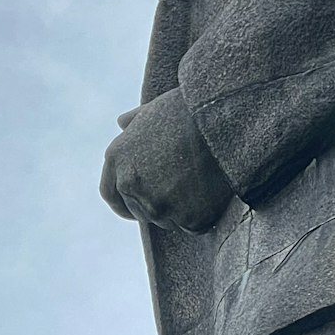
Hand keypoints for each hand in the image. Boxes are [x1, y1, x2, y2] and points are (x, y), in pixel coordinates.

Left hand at [99, 88, 232, 233]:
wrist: (224, 120)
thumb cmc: (188, 109)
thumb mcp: (153, 109)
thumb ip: (133, 122)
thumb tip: (121, 122)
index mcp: (117, 158)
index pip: (111, 194)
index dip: (125, 202)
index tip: (138, 204)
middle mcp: (131, 184)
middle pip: (140, 211)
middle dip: (157, 204)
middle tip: (181, 190)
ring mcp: (159, 205)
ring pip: (167, 220)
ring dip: (180, 210)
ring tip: (201, 184)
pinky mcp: (187, 218)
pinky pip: (194, 226)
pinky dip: (202, 216)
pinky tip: (213, 194)